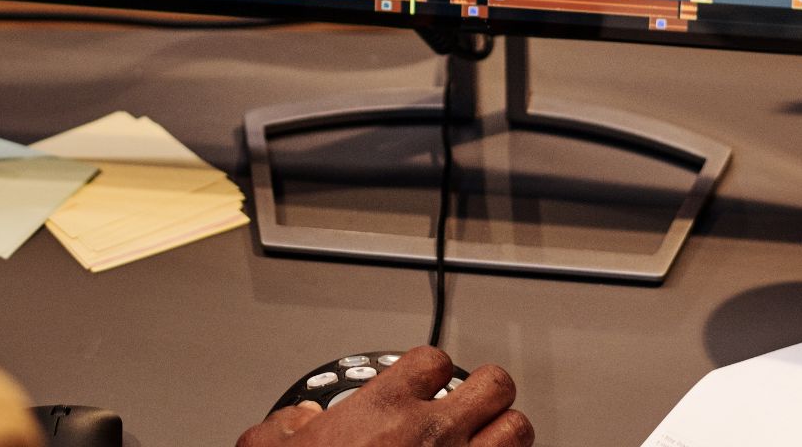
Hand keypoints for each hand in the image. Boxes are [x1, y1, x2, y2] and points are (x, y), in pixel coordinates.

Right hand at [235, 348, 532, 446]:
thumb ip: (284, 427)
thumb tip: (297, 421)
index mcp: (383, 410)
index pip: (433, 361)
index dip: (432, 370)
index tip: (426, 383)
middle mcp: (431, 433)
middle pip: (494, 385)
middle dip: (486, 392)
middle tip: (472, 404)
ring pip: (518, 430)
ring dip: (505, 433)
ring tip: (489, 439)